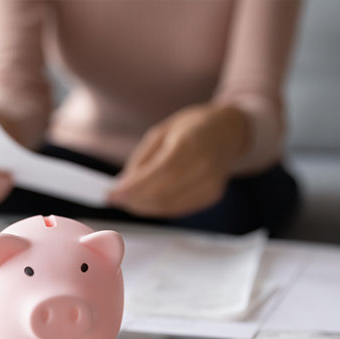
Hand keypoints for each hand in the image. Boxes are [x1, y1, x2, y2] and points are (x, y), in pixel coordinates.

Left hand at [108, 103, 249, 217]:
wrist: (227, 131)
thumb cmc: (191, 128)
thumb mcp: (160, 133)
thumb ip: (141, 161)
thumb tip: (123, 186)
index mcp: (191, 144)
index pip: (159, 175)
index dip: (134, 189)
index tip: (111, 195)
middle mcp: (205, 167)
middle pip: (163, 195)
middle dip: (134, 200)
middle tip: (115, 198)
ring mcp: (211, 184)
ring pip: (168, 206)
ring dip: (143, 206)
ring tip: (128, 199)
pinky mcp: (211, 196)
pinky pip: (178, 208)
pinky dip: (158, 207)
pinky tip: (147, 200)